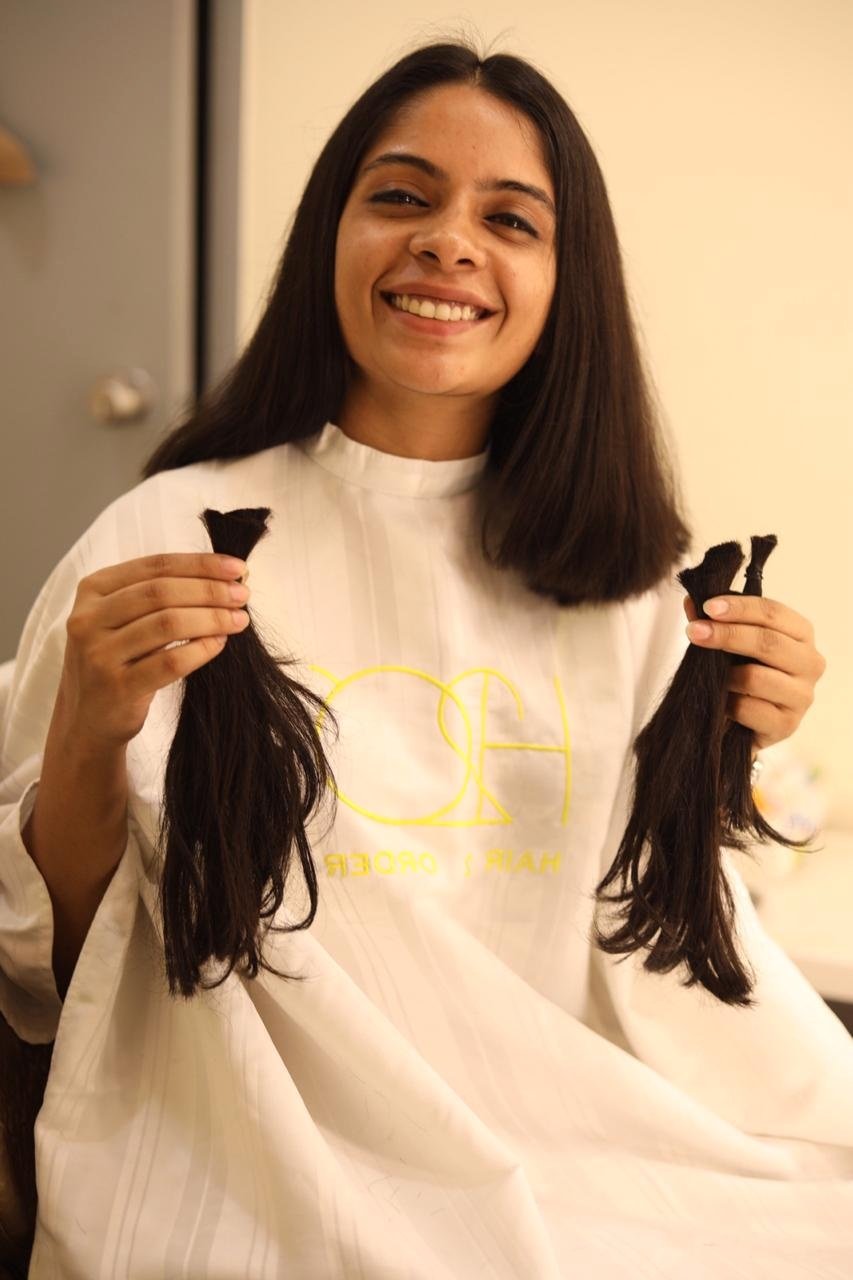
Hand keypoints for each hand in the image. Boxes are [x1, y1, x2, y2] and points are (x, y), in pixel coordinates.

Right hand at [58, 553, 250, 750]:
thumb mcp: (124, 619)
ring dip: (211, 618)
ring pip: (167, 624)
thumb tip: (223, 578)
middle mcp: (88, 618)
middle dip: (209, 590)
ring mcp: (99, 654)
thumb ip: (159, 596)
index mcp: (92, 590)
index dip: (200, 564)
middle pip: (161, 592)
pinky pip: (170, 662)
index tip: (237, 568)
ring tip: (238, 620)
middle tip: (242, 595)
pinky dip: (201, 649)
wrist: (89, 718)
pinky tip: (219, 643)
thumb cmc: (118, 660)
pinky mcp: (117, 688)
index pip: (155, 566)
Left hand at [683, 594, 826, 750]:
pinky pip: (748, 708)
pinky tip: (720, 704)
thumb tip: (690, 602)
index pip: (774, 612)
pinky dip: (727, 704)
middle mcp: (810, 662)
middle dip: (727, 635)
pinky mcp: (787, 724)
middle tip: (694, 632)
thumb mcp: (730, 644)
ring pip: (756, 677)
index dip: (740, 607)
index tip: (708, 607)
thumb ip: (713, 622)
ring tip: (709, 678)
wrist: (745, 722)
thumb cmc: (741, 674)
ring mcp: (802, 696)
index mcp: (801, 634)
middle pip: (768, 642)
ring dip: (724, 675)